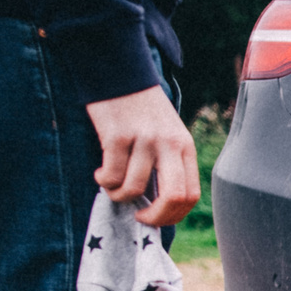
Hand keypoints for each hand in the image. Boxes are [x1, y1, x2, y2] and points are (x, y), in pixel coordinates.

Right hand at [88, 86, 198, 227]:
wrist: (118, 72)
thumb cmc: (141, 110)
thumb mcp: (167, 134)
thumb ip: (169, 164)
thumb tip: (159, 206)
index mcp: (184, 146)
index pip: (190, 194)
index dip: (173, 215)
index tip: (155, 217)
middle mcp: (168, 143)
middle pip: (173, 196)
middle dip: (155, 217)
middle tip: (138, 217)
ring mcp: (144, 139)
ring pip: (134, 188)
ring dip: (119, 195)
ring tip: (111, 185)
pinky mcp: (117, 134)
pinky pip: (111, 175)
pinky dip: (103, 181)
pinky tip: (100, 173)